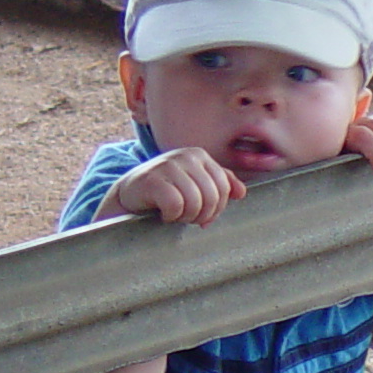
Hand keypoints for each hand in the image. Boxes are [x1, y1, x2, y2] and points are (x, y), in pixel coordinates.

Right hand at [110, 148, 245, 225]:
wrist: (130, 194)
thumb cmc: (166, 191)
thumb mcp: (195, 184)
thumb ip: (220, 184)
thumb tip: (242, 192)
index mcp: (200, 155)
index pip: (224, 187)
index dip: (217, 208)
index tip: (202, 215)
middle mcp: (186, 156)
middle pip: (212, 196)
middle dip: (202, 215)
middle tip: (187, 217)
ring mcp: (168, 165)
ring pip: (195, 202)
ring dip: (186, 217)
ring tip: (175, 214)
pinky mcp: (152, 179)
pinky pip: (175, 205)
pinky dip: (171, 216)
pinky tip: (163, 213)